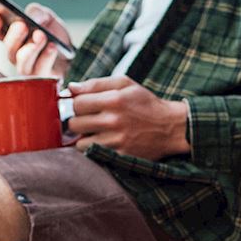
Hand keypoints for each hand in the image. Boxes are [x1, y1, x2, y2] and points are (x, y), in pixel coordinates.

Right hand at [0, 4, 70, 77]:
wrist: (71, 53)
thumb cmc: (53, 34)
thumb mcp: (46, 16)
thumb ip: (37, 12)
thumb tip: (33, 17)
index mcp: (11, 36)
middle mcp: (15, 54)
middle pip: (9, 48)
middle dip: (14, 36)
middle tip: (23, 25)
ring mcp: (27, 68)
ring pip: (22, 62)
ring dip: (30, 48)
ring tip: (40, 35)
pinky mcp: (41, 78)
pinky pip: (40, 70)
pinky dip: (46, 57)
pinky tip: (52, 47)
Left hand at [65, 76, 190, 158]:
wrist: (170, 127)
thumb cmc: (145, 103)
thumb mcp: (125, 84)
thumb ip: (96, 84)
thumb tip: (70, 88)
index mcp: (114, 100)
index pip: (77, 103)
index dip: (78, 104)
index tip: (86, 106)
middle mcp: (114, 121)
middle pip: (75, 124)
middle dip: (79, 121)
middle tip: (91, 120)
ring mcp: (116, 141)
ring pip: (80, 143)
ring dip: (85, 138)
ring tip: (97, 133)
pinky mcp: (120, 156)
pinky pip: (93, 155)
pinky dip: (95, 150)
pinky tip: (105, 143)